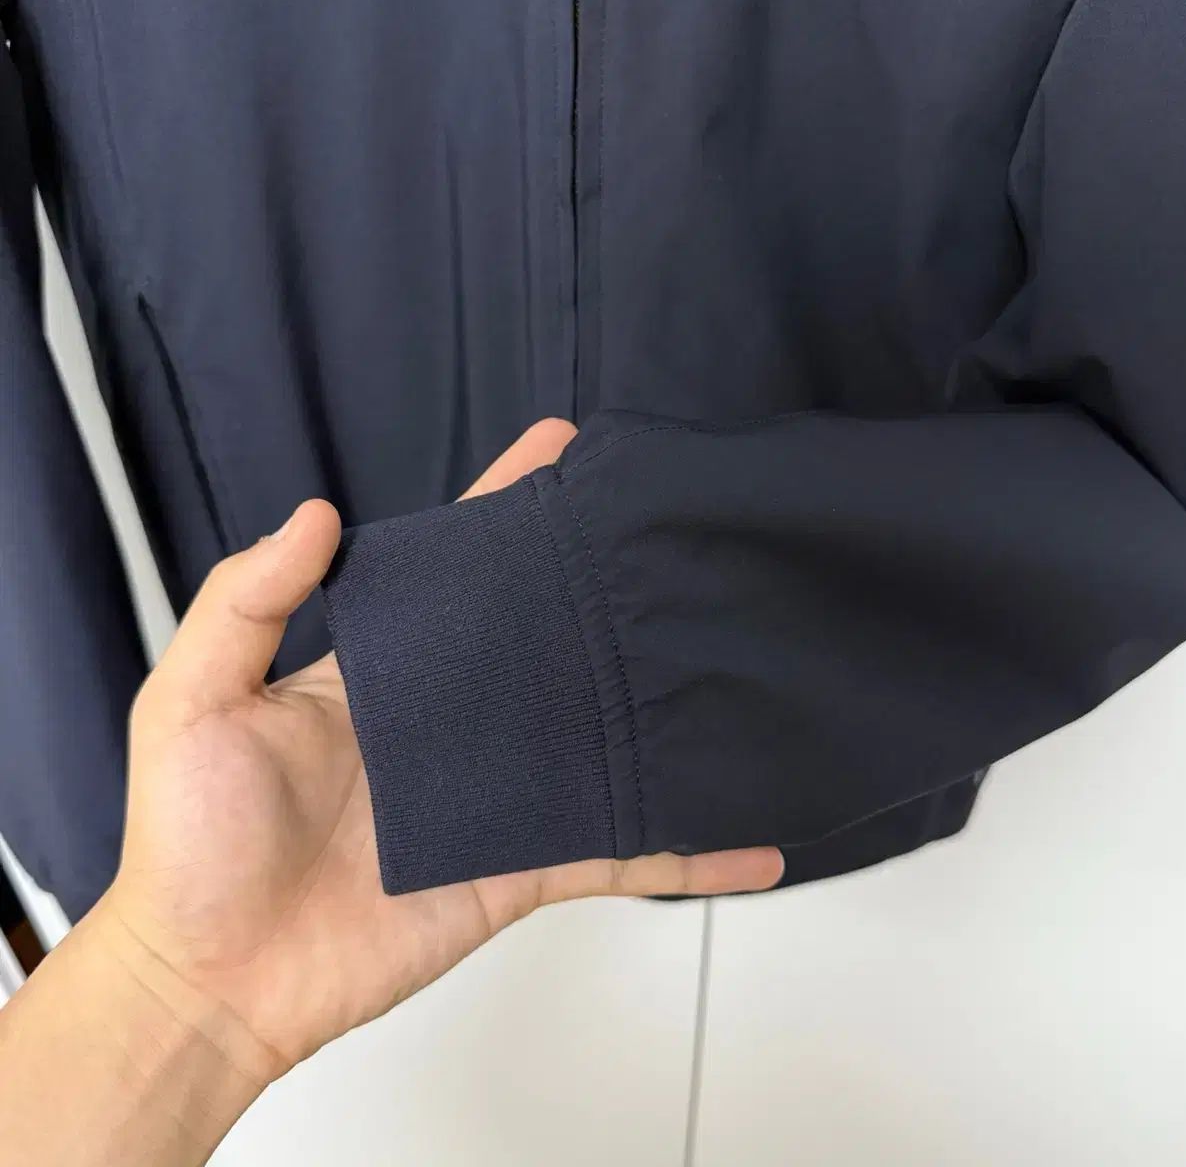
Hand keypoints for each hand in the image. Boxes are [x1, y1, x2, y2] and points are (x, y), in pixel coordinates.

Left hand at [103, 418, 782, 1086]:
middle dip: (601, 586)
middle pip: (542, 638)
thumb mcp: (192, 702)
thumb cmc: (189, 843)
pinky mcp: (518, 870)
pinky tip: (750, 843)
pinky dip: (684, 854)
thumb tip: (320, 512)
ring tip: (732, 658)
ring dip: (659, 708)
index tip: (562, 447)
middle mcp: (447, 722)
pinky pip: (614, 854)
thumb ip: (245, 603)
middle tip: (671, 534)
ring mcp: (492, 795)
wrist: (215, 984)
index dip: (505, 506)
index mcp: (382, 673)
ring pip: (595, 737)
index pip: (453, 569)